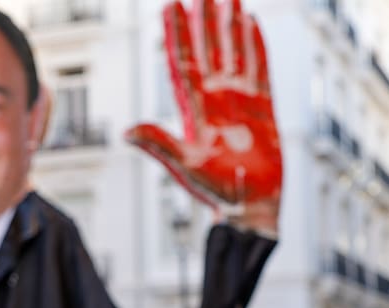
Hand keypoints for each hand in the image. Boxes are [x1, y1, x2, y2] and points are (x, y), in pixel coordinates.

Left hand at [126, 0, 281, 234]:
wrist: (253, 206)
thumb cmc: (217, 191)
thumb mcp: (184, 165)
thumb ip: (158, 144)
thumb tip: (125, 132)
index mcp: (194, 110)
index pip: (183, 62)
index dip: (177, 34)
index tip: (172, 4)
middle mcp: (215, 100)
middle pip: (208, 50)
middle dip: (204, 20)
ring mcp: (239, 102)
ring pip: (234, 54)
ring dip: (230, 26)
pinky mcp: (263, 108)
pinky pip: (260, 69)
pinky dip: (256, 47)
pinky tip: (251, 24)